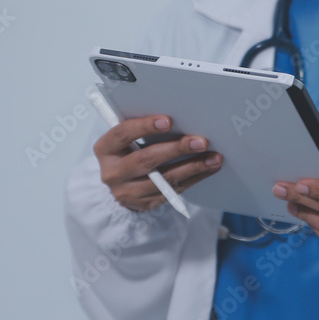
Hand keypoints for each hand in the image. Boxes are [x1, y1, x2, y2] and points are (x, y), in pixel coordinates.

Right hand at [93, 115, 221, 211]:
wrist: (123, 186)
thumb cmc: (127, 154)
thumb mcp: (126, 140)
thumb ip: (140, 129)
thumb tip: (176, 116)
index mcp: (105, 149)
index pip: (122, 134)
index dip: (144, 126)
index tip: (168, 120)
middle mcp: (113, 172)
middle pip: (146, 160)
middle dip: (176, 149)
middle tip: (200, 141)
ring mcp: (129, 191)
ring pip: (164, 179)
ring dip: (193, 167)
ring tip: (213, 158)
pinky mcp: (146, 203)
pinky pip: (174, 190)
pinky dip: (194, 178)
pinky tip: (208, 168)